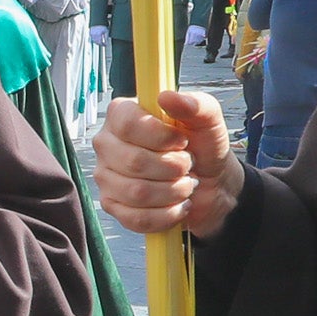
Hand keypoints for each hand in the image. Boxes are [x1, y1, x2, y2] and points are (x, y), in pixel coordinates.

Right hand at [95, 90, 243, 240]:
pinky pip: (137, 218)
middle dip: (173, 168)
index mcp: (121, 115)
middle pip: (134, 162)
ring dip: (173, 192)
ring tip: (185, 184)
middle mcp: (107, 144)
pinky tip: (178, 205)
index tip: (182, 140)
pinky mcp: (112, 206)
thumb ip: (195, 104)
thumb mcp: (208, 121)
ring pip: (137, 193)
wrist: (210, 184)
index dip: (160, 137)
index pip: (128, 125)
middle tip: (188, 164)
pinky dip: (167, 215)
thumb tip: (167, 97)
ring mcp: (106, 177)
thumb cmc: (202, 147)